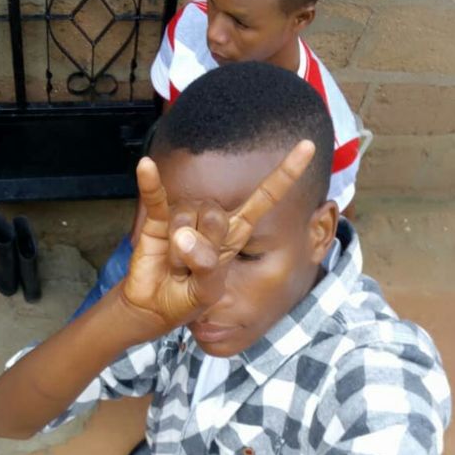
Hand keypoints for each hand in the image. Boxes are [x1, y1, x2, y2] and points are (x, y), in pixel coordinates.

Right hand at [120, 140, 315, 333]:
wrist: (154, 308)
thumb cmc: (187, 299)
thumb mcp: (208, 291)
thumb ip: (205, 267)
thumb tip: (185, 236)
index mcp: (235, 234)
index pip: (264, 198)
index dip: (285, 174)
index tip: (308, 146)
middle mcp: (213, 220)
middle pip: (217, 215)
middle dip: (202, 249)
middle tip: (190, 273)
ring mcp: (185, 217)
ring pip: (188, 218)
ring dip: (178, 254)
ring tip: (173, 268)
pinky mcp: (158, 220)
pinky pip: (157, 197)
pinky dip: (151, 183)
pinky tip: (146, 166)